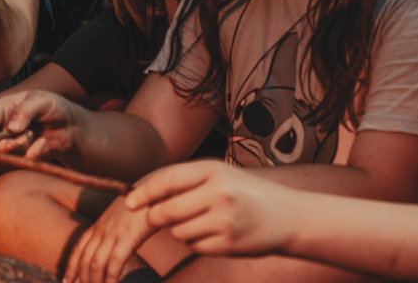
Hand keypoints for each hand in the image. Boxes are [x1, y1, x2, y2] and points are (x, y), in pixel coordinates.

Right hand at [0, 90, 83, 162]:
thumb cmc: (51, 106)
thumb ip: (25, 111)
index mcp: (2, 110)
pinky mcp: (25, 156)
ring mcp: (13, 144)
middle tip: (10, 144)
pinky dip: (33, 153)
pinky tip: (42, 143)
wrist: (70, 123)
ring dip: (21, 145)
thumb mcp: (40, 101)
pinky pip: (24, 161)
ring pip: (9, 153)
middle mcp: (3, 128)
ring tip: (33, 134)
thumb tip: (12, 128)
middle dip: (1, 145)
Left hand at [64, 194, 157, 282]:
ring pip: (96, 262)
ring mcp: (114, 232)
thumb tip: (115, 243)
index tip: (66, 281)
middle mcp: (102, 229)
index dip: (71, 266)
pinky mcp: (128, 237)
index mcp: (99, 224)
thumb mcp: (123, 216)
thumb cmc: (144, 205)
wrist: (156, 190)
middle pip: (84, 258)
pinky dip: (111, 277)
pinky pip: (115, 262)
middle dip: (80, 277)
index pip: (78, 248)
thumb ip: (115, 229)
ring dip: (94, 281)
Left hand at [125, 162, 295, 256]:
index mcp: (213, 171)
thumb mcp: (218, 174)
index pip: (167, 180)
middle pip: (166, 210)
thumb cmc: (246, 193)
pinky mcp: (229, 244)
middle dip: (156, 216)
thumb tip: (142, 191)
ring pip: (178, 231)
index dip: (143, 192)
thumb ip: (184, 180)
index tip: (129, 201)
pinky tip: (214, 233)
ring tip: (201, 221)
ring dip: (180, 229)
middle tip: (157, 216)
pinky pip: (194, 246)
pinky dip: (196, 242)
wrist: (289, 217)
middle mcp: (219, 194)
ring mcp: (225, 220)